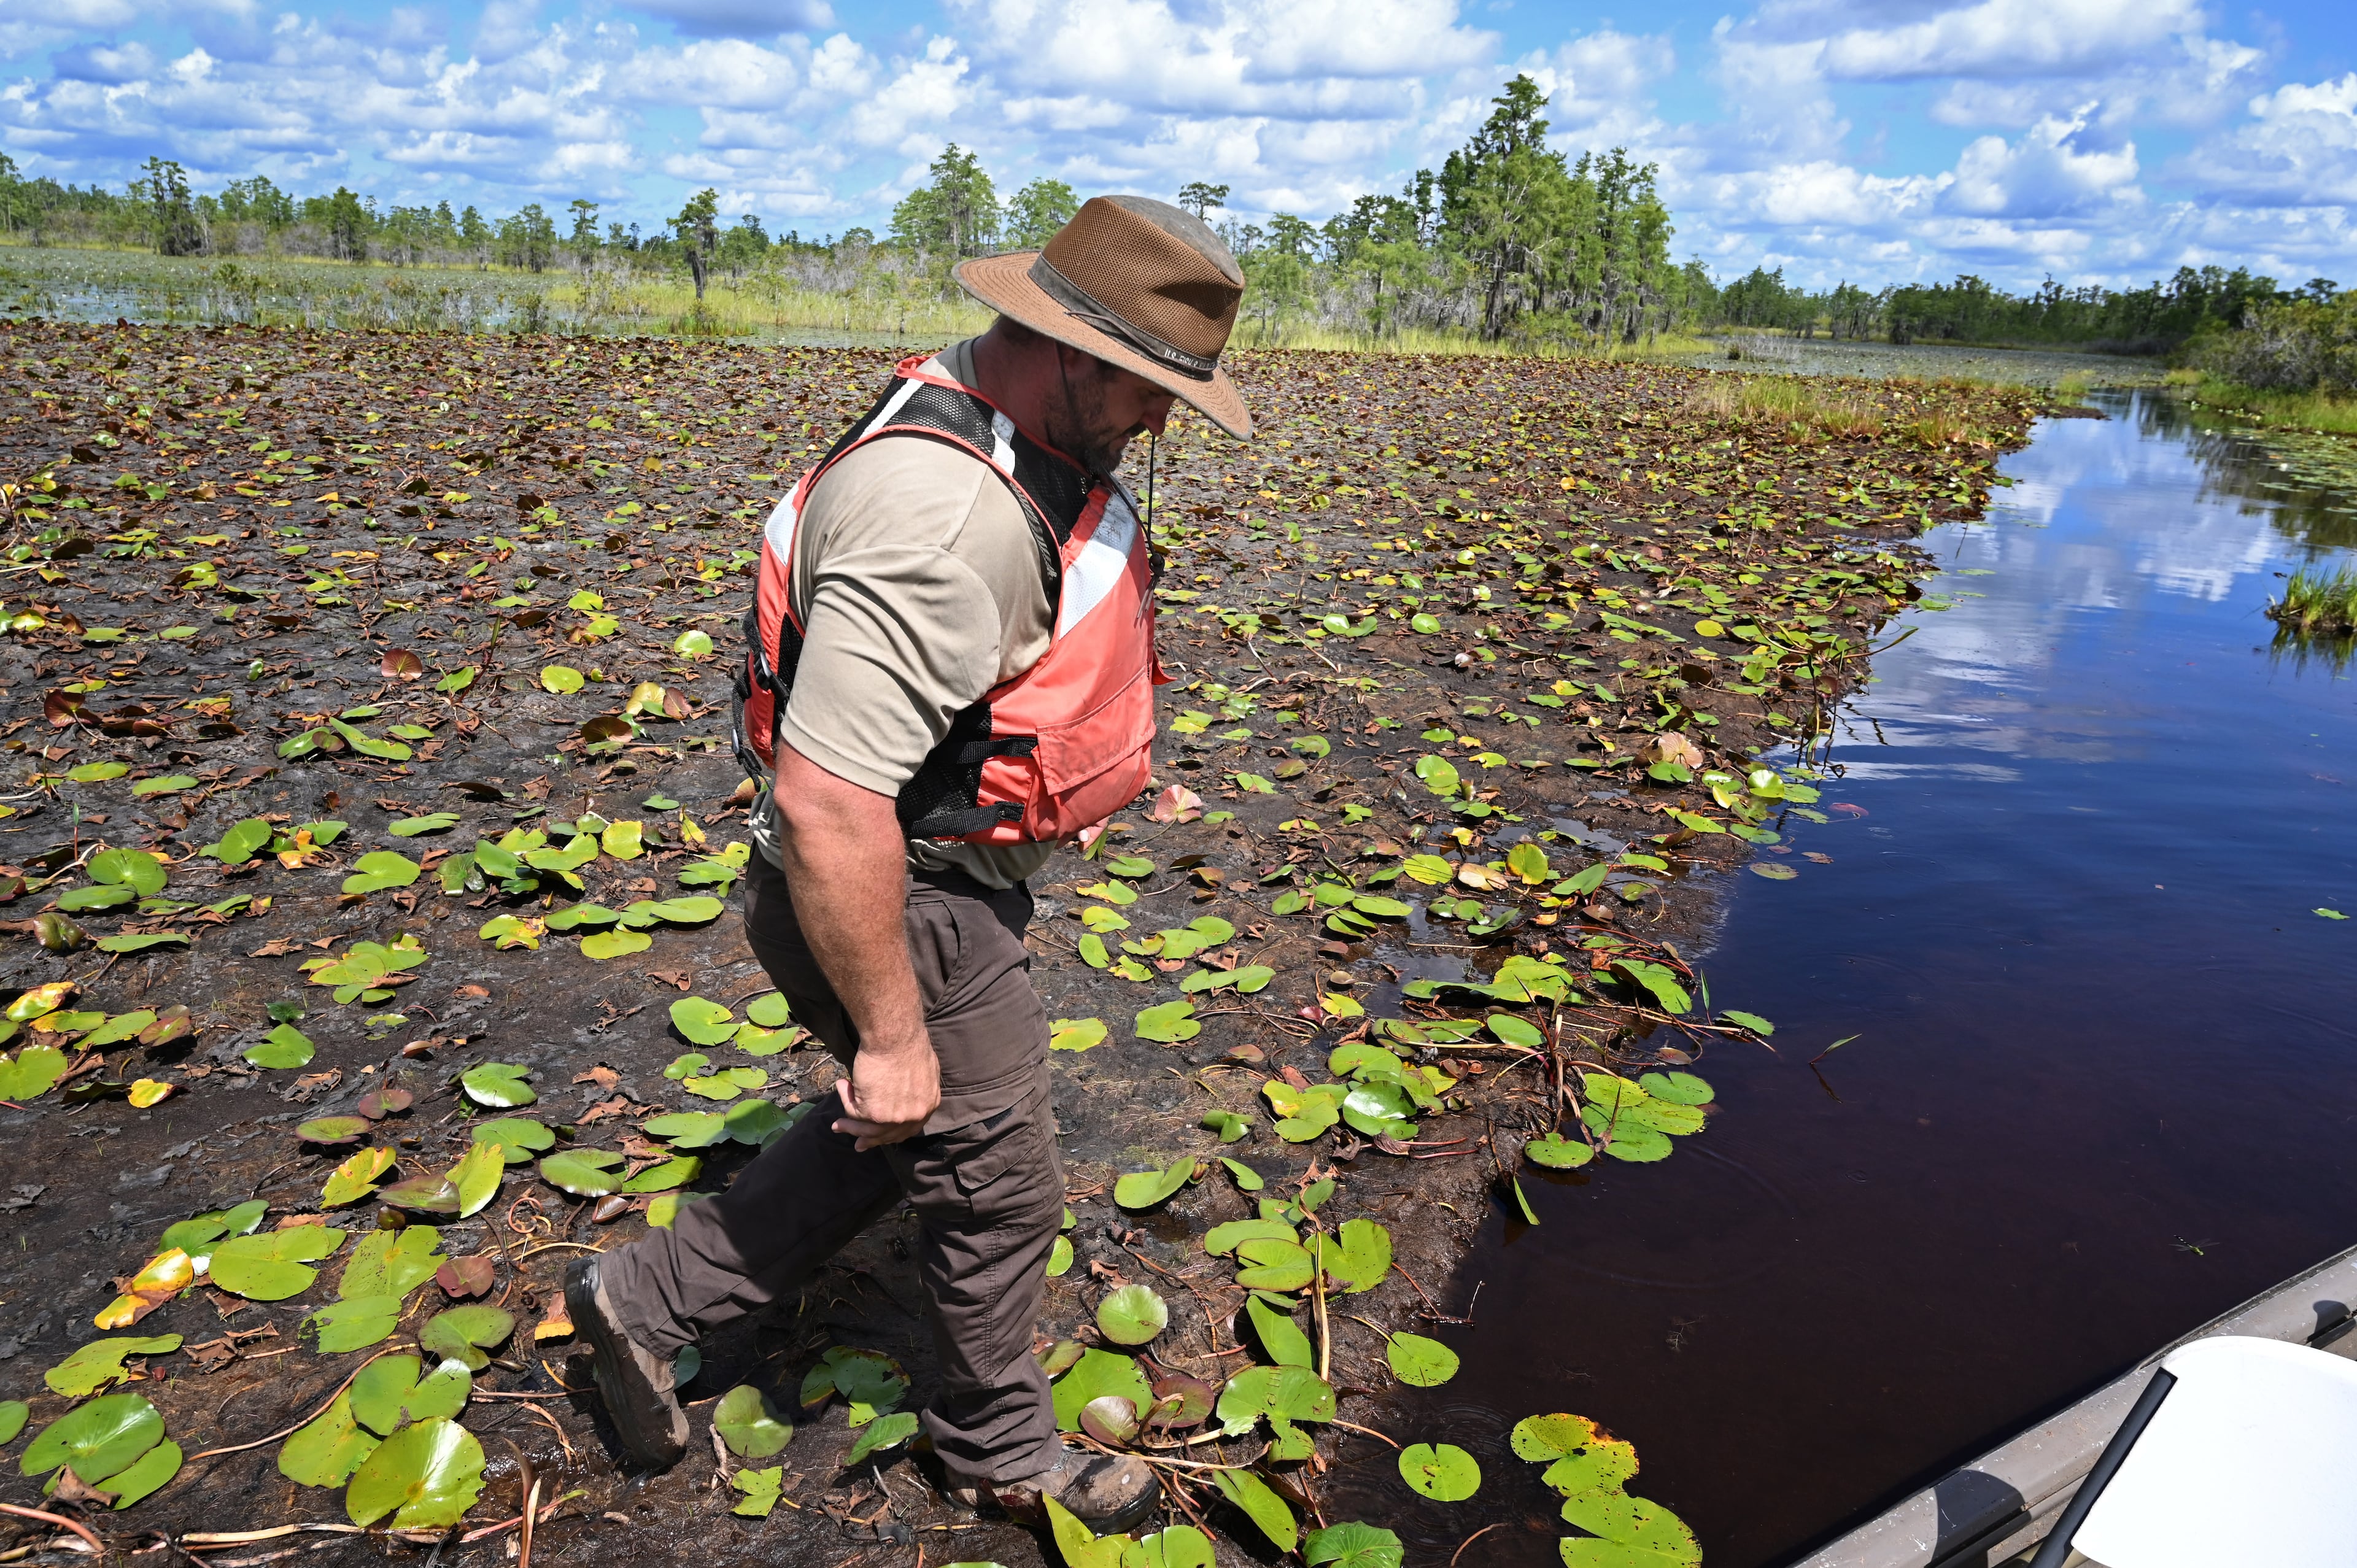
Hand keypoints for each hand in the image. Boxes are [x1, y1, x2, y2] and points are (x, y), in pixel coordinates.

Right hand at [833, 1029, 940, 1150]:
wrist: (894, 1036)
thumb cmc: (907, 1043)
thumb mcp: (924, 1071)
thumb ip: (915, 1090)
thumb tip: (902, 1097)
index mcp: (928, 1105)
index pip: (909, 1129)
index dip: (892, 1134)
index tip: (880, 1137)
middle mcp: (913, 1116)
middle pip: (889, 1135)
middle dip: (870, 1140)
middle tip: (859, 1145)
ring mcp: (893, 1118)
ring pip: (868, 1130)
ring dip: (850, 1127)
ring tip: (837, 1125)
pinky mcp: (873, 1113)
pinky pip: (854, 1112)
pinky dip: (845, 1100)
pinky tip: (842, 1085)